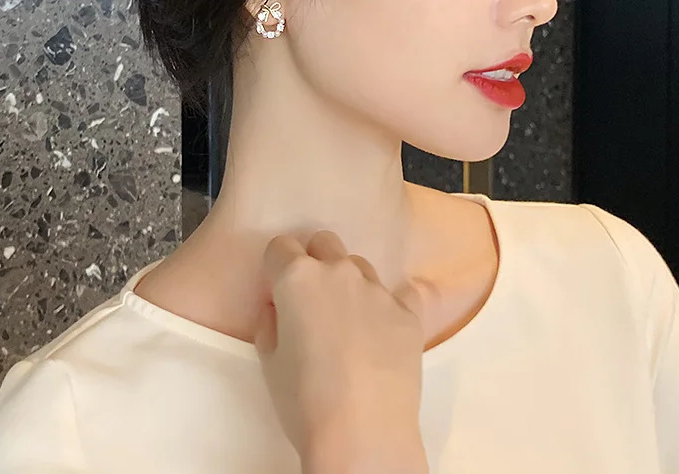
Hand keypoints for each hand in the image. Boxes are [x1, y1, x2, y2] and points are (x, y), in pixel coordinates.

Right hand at [254, 230, 432, 473]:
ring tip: (349, 321)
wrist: (363, 435)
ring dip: (349, 281)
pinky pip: (402, 292)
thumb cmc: (303, 400)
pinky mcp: (409, 312)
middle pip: (324, 242)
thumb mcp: (269, 360)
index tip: (278, 291)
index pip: (280, 246)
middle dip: (314, 261)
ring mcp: (378, 290)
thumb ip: (271, 320)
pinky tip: (388, 325)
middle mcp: (339, 272)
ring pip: (359, 265)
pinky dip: (392, 302)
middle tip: (312, 300)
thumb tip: (280, 306)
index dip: (276, 267)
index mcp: (298, 278)